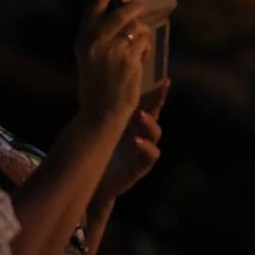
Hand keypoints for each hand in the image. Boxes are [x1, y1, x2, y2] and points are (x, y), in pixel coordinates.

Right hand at [75, 0, 151, 123]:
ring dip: (142, 33)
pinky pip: (144, 44)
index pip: (94, 6)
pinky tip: (139, 59)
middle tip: (140, 9)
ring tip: (139, 44)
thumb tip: (124, 16)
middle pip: (123, 13)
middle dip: (135, 9)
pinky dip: (145, 48)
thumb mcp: (90, 58)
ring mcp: (114, 50)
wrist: (101, 112)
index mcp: (83, 39)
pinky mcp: (130, 60)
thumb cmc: (97, 85)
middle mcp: (96, 42)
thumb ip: (101, 37)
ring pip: (137, 29)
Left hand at [96, 79, 168, 200]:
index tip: (158, 74)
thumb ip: (103, 108)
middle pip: (155, 112)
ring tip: (140, 114)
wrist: (93, 180)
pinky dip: (146, 147)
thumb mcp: (99, 126)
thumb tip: (97, 80)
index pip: (145, 100)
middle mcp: (141, 131)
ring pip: (155, 132)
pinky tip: (137, 142)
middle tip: (162, 85)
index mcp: (132, 119)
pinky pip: (151, 154)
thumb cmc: (97, 150)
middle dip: (159, 98)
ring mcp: (144, 148)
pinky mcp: (142, 165)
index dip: (153, 87)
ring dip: (149, 122)